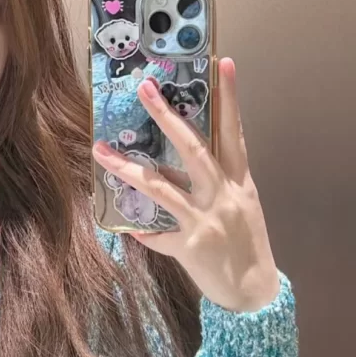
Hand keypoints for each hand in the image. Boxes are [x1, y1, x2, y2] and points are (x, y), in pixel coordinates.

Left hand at [91, 57, 279, 312]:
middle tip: (145, 88)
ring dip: (127, 168)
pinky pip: (158, 235)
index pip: (234, 132)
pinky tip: (127, 230)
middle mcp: (223, 195)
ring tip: (99, 150)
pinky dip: (144, 232)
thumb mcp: (240, 206)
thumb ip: (214, 182)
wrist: (256, 293)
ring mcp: (206, 220)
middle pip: (193, 148)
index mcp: (239, 182)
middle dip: (166, 117)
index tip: (222, 63)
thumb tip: (177, 161)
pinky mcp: (191, 246)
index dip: (230, 98)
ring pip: (161, 186)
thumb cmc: (246, 244)